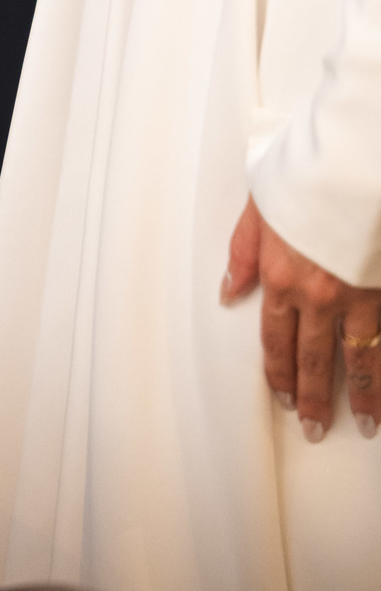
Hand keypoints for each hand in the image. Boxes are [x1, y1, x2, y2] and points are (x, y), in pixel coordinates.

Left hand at [222, 196, 380, 440]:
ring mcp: (354, 297)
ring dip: (359, 397)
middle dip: (312, 397)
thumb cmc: (306, 173)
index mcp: (279, 275)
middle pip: (312, 358)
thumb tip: (228, 290)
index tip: (283, 395)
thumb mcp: (258, 207)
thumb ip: (243, 253)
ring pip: (356, 360)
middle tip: (312, 427)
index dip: (279, 371)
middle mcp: (316, 295)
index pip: (275, 338)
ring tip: (361, 425)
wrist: (352, 163)